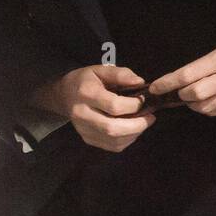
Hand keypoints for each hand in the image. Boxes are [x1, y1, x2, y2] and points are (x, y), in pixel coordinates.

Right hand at [34, 64, 157, 152]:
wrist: (65, 95)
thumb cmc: (86, 80)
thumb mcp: (101, 70)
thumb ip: (121, 74)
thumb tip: (141, 82)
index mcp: (86, 93)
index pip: (113, 105)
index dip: (133, 105)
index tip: (143, 100)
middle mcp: (82, 114)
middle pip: (112, 128)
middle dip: (137, 125)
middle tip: (150, 118)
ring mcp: (83, 129)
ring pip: (113, 140)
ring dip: (134, 134)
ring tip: (143, 123)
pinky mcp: (87, 139)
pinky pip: (111, 146)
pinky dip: (127, 140)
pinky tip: (132, 130)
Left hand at [147, 39, 215, 116]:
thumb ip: (206, 65)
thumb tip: (182, 80)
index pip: (188, 74)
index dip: (168, 82)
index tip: (155, 87)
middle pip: (194, 94)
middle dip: (182, 95)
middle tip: (179, 92)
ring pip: (204, 108)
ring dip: (193, 104)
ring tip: (193, 97)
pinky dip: (208, 108)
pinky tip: (209, 101)